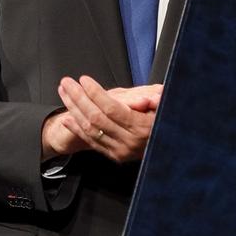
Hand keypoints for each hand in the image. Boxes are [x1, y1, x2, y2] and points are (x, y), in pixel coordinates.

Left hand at [47, 77, 162, 162]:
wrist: (170, 150)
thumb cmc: (168, 122)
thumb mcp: (166, 107)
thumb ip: (157, 100)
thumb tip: (149, 99)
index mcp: (142, 128)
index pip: (112, 108)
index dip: (96, 93)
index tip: (84, 80)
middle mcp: (130, 142)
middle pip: (96, 117)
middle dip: (79, 98)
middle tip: (67, 83)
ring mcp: (121, 151)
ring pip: (90, 129)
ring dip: (74, 110)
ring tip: (64, 94)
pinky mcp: (115, 156)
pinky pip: (92, 142)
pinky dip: (78, 129)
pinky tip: (68, 119)